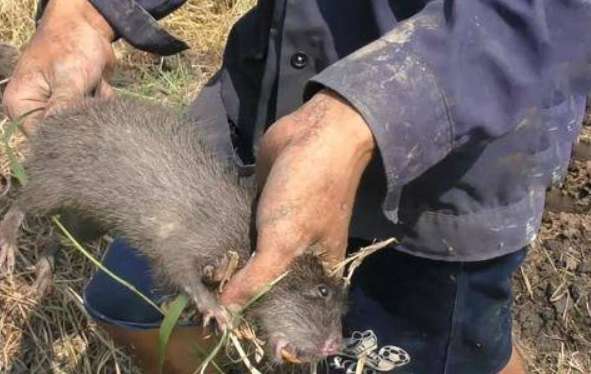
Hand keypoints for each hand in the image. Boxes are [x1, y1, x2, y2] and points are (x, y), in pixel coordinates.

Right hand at [2, 0, 115, 133]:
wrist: (89, 25)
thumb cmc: (71, 46)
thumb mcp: (69, 78)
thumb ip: (65, 108)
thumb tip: (63, 134)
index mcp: (21, 104)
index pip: (40, 135)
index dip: (63, 135)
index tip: (82, 121)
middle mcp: (36, 108)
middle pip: (62, 132)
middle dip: (82, 118)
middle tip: (90, 95)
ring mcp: (57, 105)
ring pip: (81, 124)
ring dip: (94, 109)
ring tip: (93, 84)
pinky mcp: (76, 102)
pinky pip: (93, 115)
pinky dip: (101, 102)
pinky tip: (100, 85)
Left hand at [221, 89, 374, 310]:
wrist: (314, 135)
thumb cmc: (308, 193)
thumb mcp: (284, 243)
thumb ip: (256, 279)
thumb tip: (225, 310)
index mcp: (316, 268)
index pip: (293, 305)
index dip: (270, 319)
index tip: (239, 333)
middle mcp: (299, 251)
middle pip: (269, 280)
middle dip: (243, 292)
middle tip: (208, 314)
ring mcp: (279, 227)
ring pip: (253, 254)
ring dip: (233, 265)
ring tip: (199, 289)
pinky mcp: (263, 206)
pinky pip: (243, 230)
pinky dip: (228, 239)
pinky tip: (203, 252)